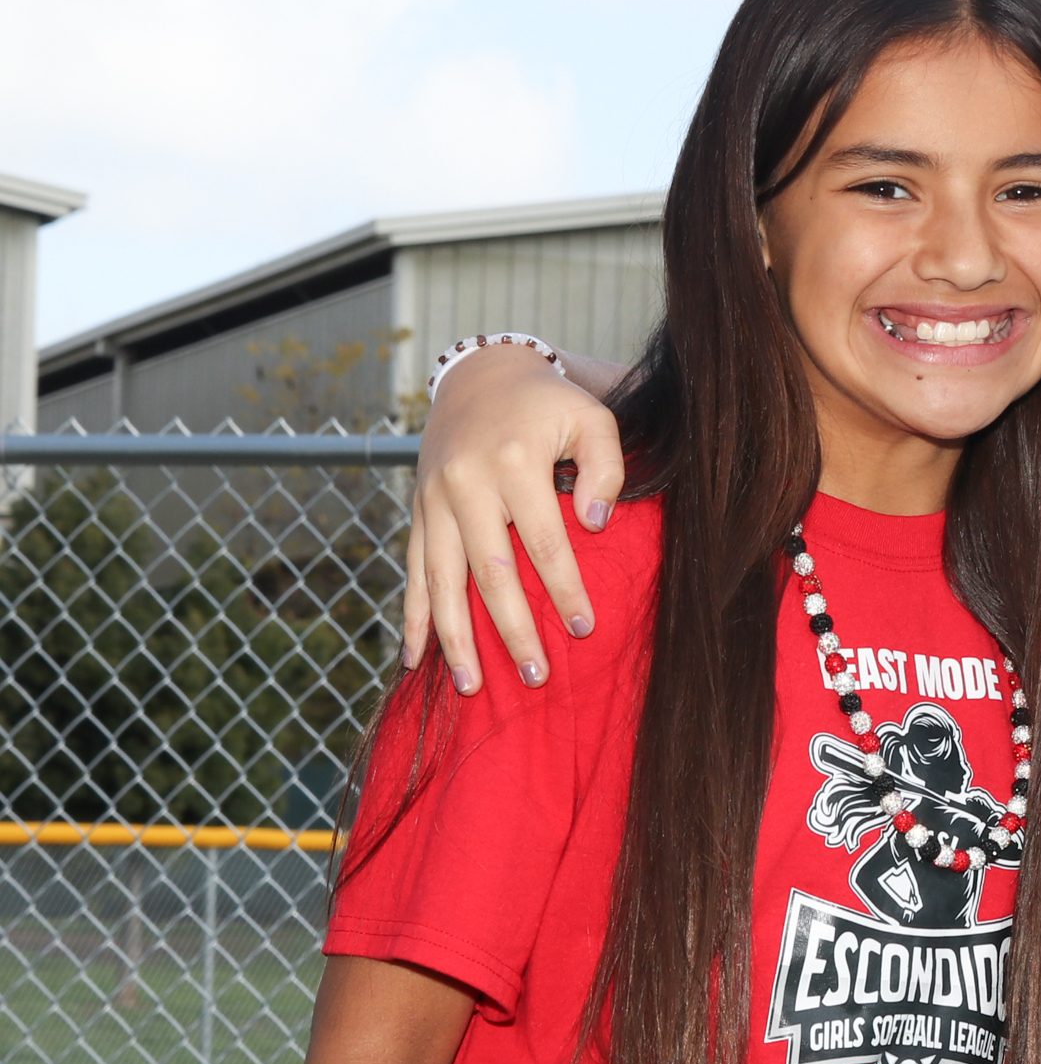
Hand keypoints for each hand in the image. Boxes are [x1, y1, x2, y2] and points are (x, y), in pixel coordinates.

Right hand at [401, 345, 625, 693]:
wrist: (482, 376)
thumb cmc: (550, 405)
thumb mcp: (592, 418)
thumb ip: (605, 467)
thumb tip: (594, 523)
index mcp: (513, 461)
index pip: (543, 542)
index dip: (563, 589)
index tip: (584, 630)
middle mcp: (465, 483)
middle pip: (488, 572)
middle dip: (511, 629)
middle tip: (535, 676)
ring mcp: (434, 500)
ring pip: (441, 580)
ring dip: (455, 638)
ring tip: (472, 686)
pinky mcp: (418, 511)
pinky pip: (412, 571)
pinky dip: (412, 617)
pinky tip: (416, 659)